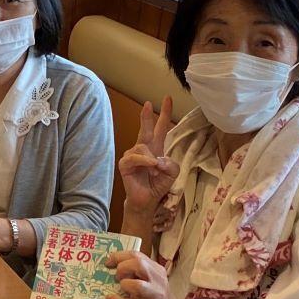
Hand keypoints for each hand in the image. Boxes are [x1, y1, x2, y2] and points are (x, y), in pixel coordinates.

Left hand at [105, 250, 179, 298]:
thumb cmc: (154, 294)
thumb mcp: (150, 278)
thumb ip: (135, 270)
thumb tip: (111, 265)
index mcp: (156, 268)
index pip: (136, 255)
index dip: (119, 257)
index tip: (108, 263)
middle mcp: (157, 279)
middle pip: (139, 265)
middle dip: (122, 268)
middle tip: (117, 277)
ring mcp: (156, 295)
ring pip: (137, 285)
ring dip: (124, 285)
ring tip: (121, 288)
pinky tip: (111, 298)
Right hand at [119, 97, 178, 215]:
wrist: (146, 200)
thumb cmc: (158, 184)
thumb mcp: (173, 173)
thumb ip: (171, 163)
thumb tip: (157, 159)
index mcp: (156, 148)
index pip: (161, 128)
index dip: (164, 113)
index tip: (167, 98)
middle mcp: (143, 149)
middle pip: (146, 130)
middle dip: (146, 117)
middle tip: (148, 103)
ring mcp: (132, 155)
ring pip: (144, 147)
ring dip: (152, 157)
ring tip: (155, 170)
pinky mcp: (125, 164)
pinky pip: (136, 157)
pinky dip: (144, 161)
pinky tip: (150, 166)